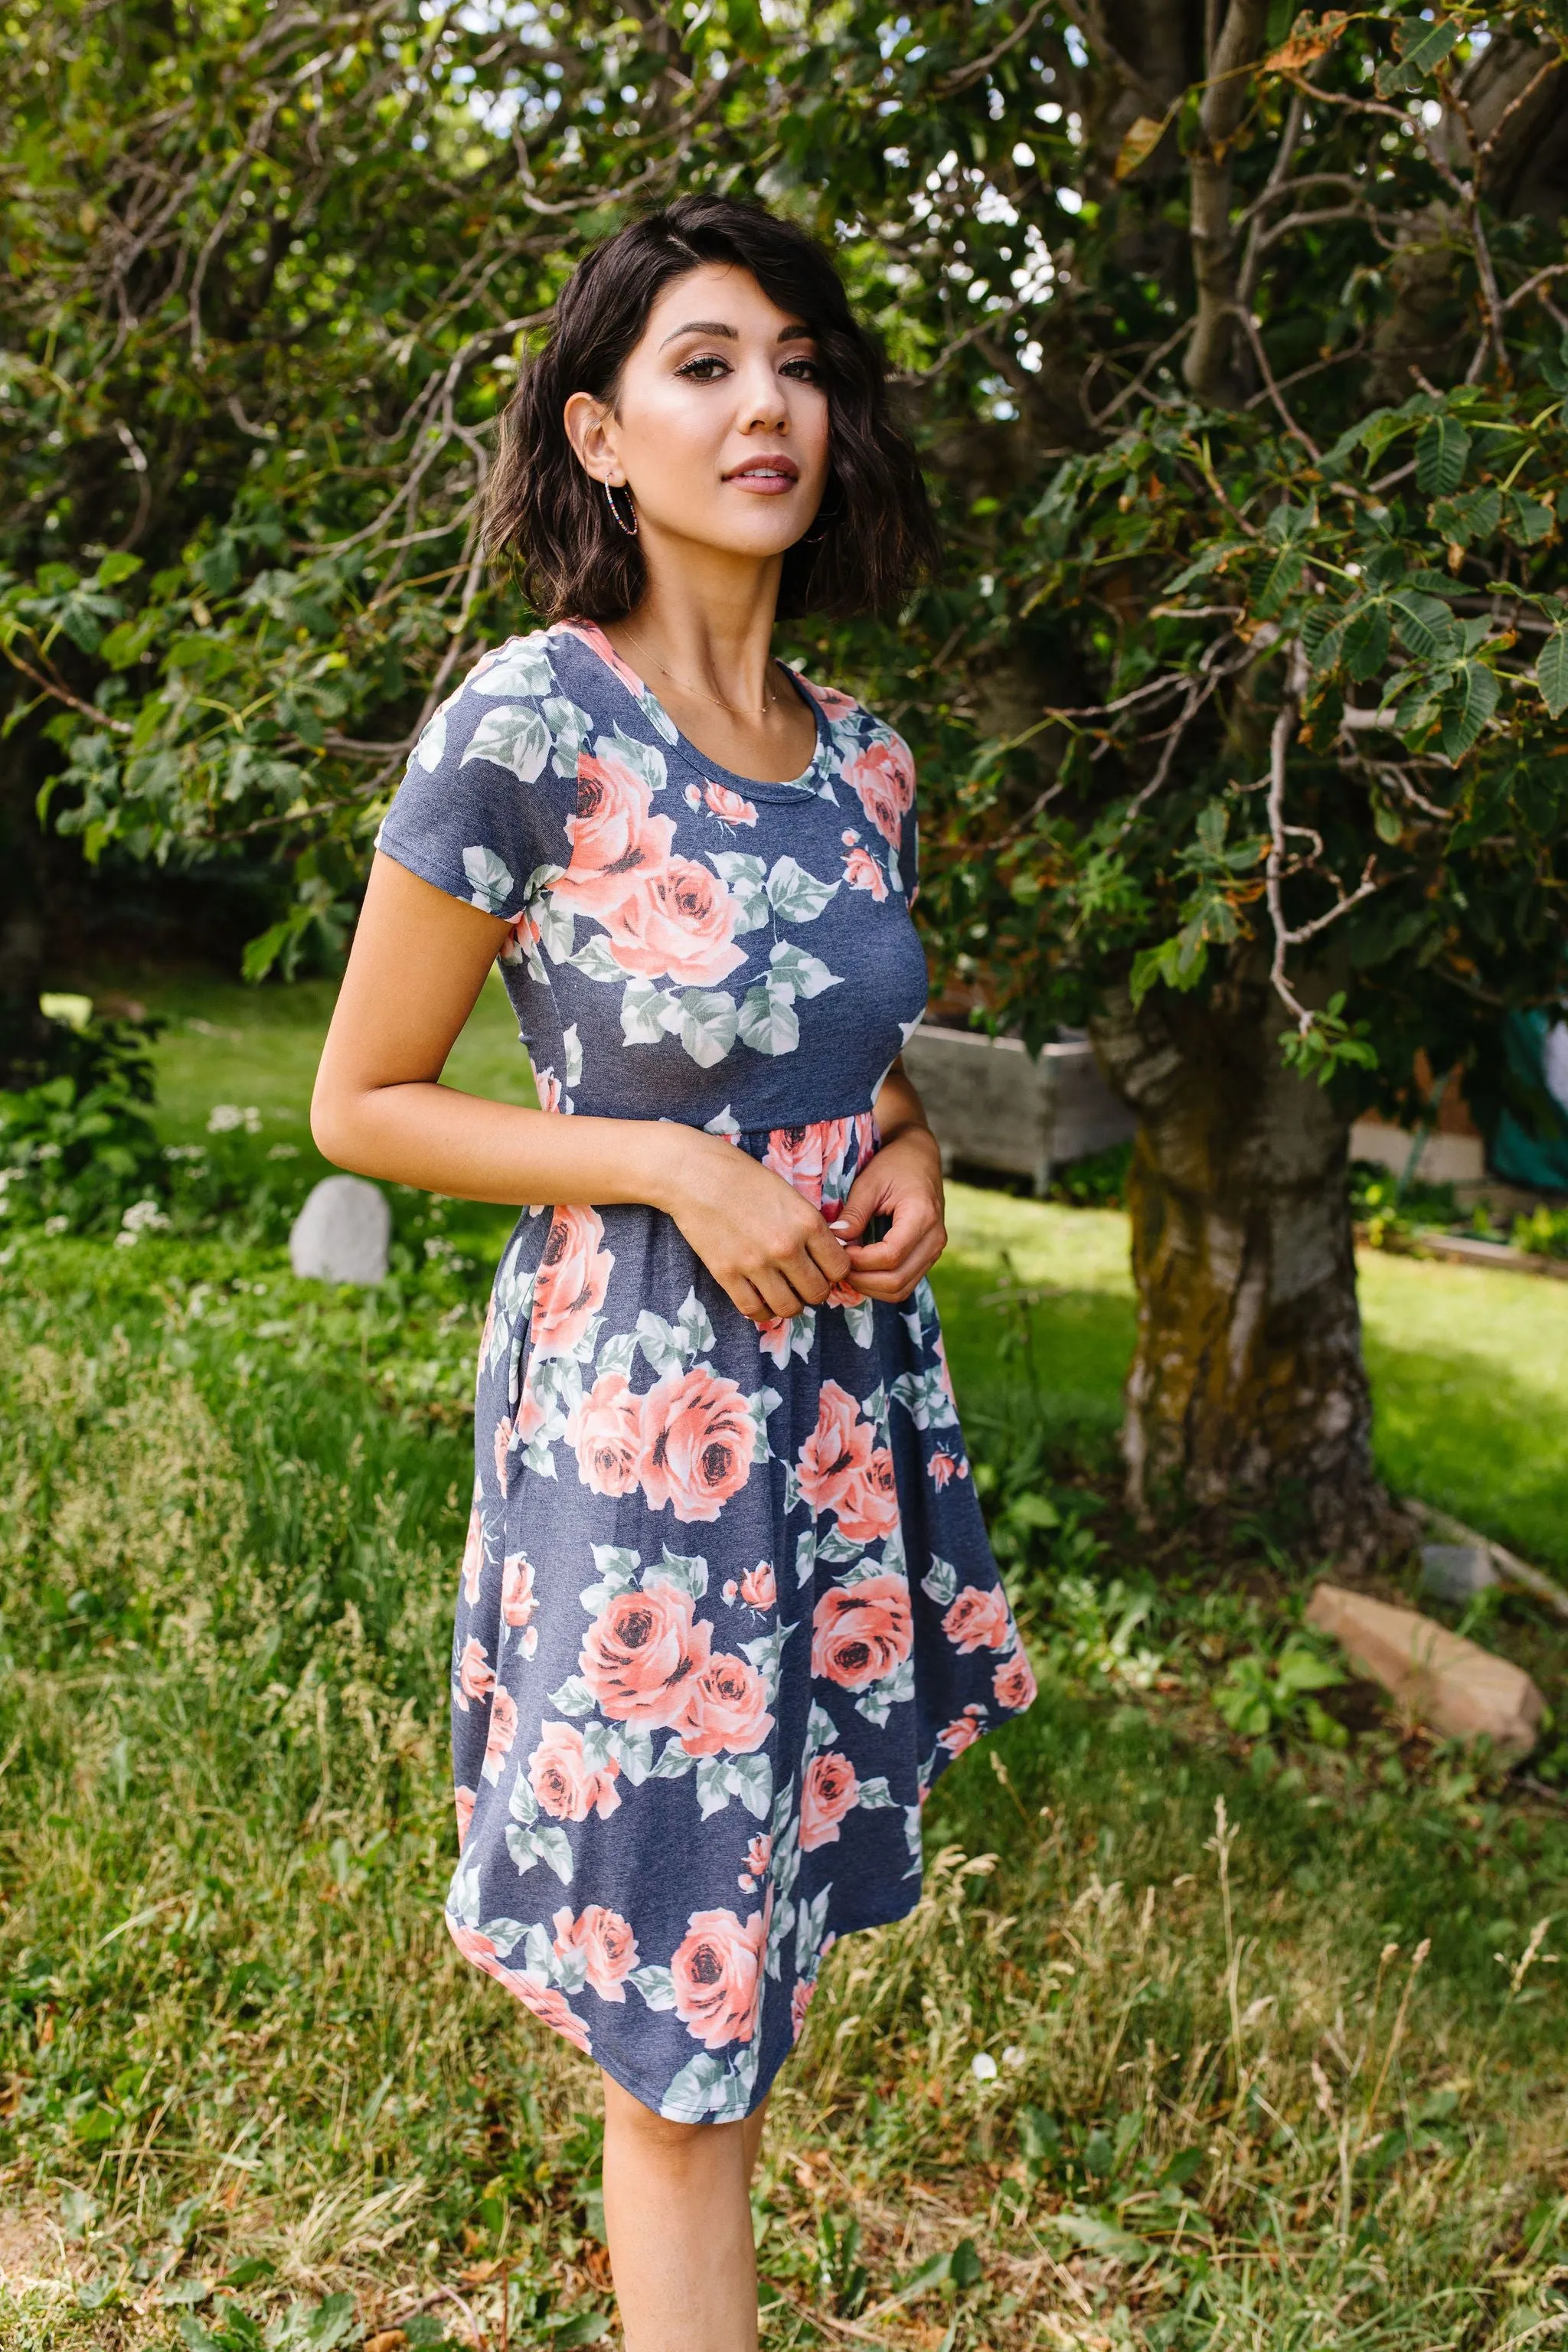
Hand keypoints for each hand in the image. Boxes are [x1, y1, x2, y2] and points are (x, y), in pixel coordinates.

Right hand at [654, 1131, 852, 1325]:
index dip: (834, 1273)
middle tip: (802, 1284)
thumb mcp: (789, 1194)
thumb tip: (831, 1251)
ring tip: (783, 1294)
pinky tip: (761, 1300)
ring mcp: (756, 1263)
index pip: (840, 1268)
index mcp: (808, 1222)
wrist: (696, 1174)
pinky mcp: (727, 1274)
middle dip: (814, 1291)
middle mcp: (786, 1246)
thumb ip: (810, 1225)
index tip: (823, 1270)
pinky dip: (762, 1312)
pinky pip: (754, 1310)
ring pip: (788, 1308)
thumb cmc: (744, 1177)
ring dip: (790, 1305)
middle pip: (818, 1293)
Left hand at [831, 1124, 945, 1303]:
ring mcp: (934, 1251)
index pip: (890, 1256)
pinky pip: (904, 1285)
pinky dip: (879, 1285)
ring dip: (869, 1287)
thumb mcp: (869, 1182)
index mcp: (922, 1216)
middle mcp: (934, 1239)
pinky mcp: (927, 1258)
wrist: (920, 1159)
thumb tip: (835, 1240)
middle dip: (861, 1280)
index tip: (839, 1248)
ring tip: (847, 1269)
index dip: (860, 1261)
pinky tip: (860, 1270)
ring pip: (901, 1290)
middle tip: (838, 1265)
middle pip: (896, 1281)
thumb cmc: (893, 1165)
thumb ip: (854, 1213)